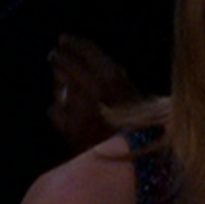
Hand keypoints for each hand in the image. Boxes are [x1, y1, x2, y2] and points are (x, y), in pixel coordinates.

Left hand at [47, 35, 139, 152]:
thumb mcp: (144, 99)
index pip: (88, 53)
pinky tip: (59, 108)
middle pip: (68, 67)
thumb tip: (105, 70)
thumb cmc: (149, 130)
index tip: (65, 38)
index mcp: (113, 80)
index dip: (75, 44)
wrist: (138, 164)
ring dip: (57, 81)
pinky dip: (57, 108)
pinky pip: (55, 113)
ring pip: (59, 89)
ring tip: (57, 77)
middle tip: (54, 54)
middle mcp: (92, 92)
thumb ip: (122, 83)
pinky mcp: (70, 131)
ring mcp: (78, 112)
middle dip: (59, 58)